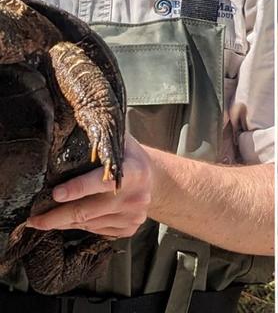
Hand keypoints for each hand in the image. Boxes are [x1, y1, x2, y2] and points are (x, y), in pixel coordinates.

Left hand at [27, 134, 152, 237]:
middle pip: (87, 211)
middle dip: (56, 217)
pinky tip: (70, 221)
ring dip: (64, 222)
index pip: (103, 182)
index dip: (78, 188)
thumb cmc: (129, 157)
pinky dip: (80, 227)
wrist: (158, 179)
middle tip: (33, 219)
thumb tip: (65, 130)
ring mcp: (134, 215)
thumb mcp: (119, 142)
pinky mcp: (130, 228)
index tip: (55, 193)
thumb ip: (98, 140)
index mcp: (134, 172)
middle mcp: (136, 196)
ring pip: (88, 224)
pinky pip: (97, 231)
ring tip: (44, 220)